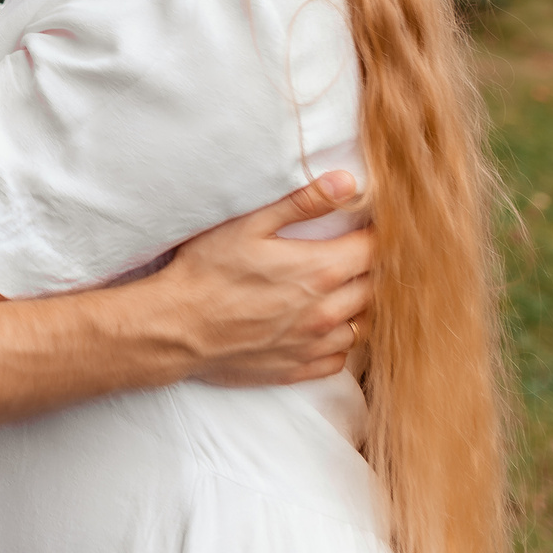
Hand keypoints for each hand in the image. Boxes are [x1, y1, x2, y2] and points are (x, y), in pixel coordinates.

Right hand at [156, 173, 372, 386]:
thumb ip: (302, 203)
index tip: (365, 227)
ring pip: (362, 325)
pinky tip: (321, 326)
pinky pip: (340, 358)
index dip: (374, 235)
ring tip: (337, 290)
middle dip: (368, 269)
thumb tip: (347, 183)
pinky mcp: (299, 368)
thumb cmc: (207, 272)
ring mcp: (314, 344)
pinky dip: (338, 340)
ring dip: (356, 306)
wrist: (177, 328)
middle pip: (374, 288)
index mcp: (320, 270)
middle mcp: (326, 311)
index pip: (374, 251)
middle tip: (349, 254)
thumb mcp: (249, 224)